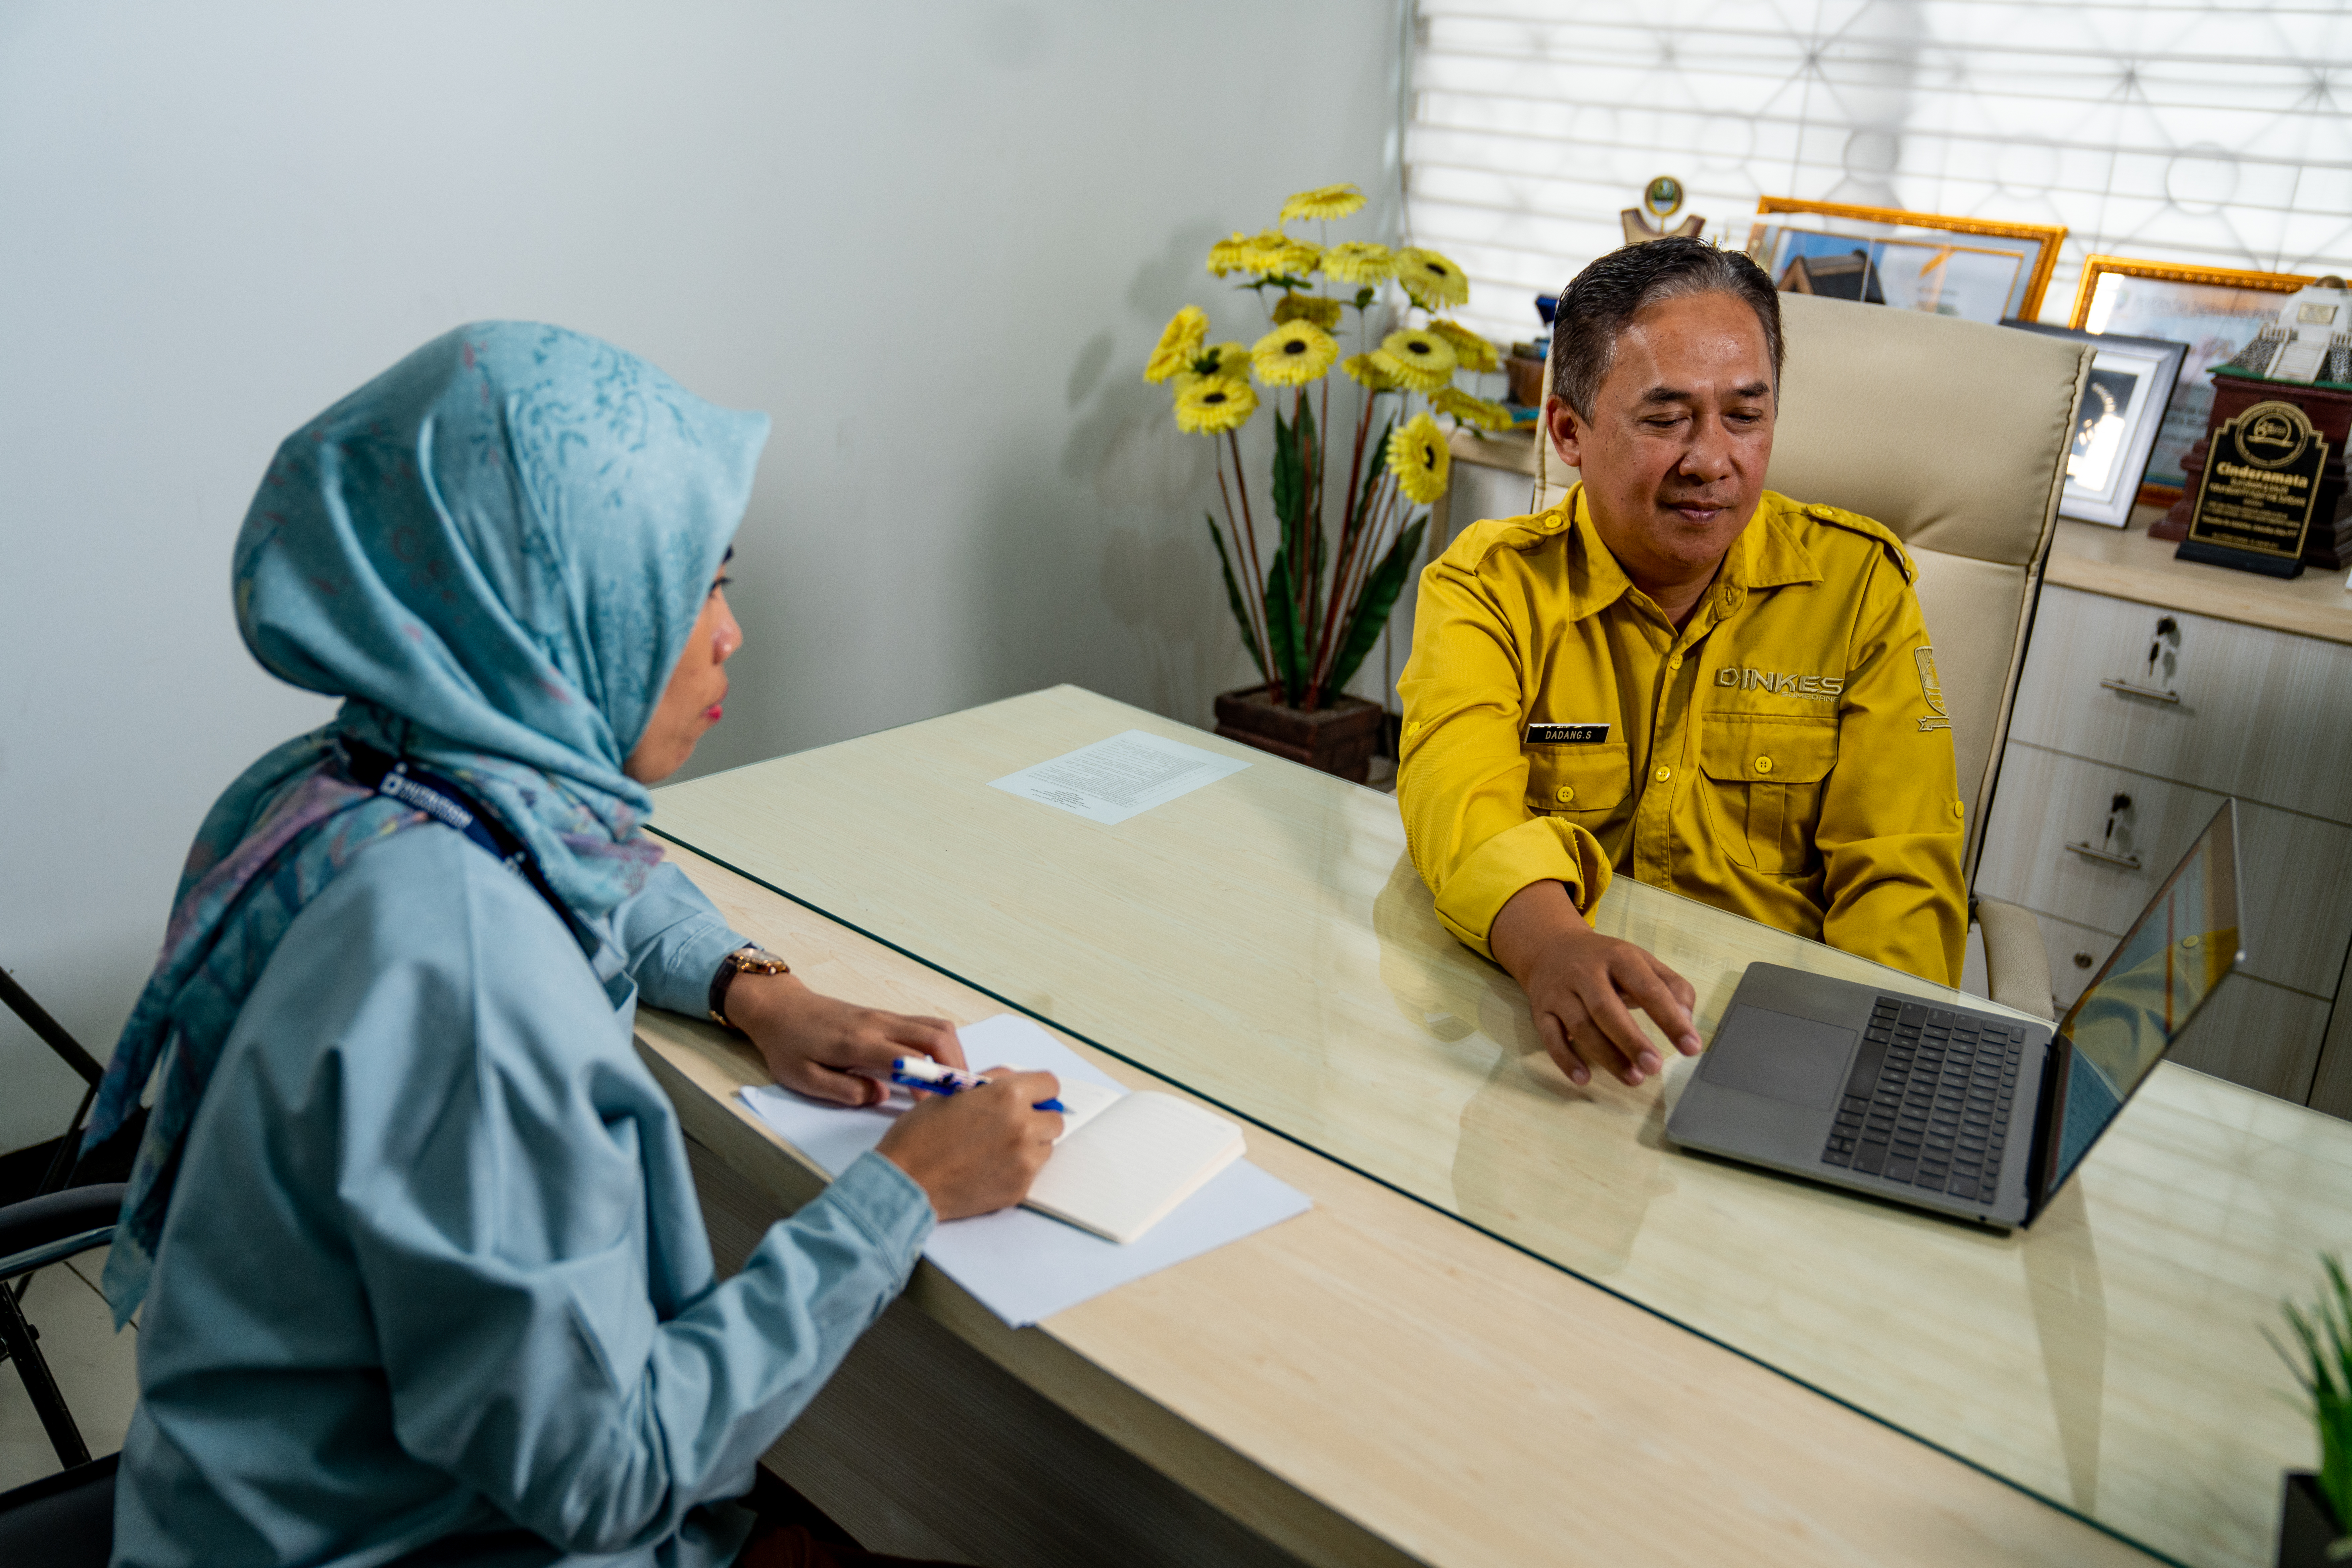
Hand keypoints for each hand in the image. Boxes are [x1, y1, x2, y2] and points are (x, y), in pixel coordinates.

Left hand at [724, 969, 966, 1106]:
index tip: (940, 1105)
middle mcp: (878, 1024)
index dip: (931, 1081)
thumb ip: (844, 1091)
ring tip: (953, 1084)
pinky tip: (937, 1068)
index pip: (909, 1058)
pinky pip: (926, 1025)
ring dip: (953, 1054)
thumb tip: (881, 1096)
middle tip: (961, 1096)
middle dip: (957, 1066)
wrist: (780, 1008)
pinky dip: (941, 1045)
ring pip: (937, 1026)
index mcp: (858, 1042)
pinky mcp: (886, 1016)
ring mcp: (885, 1017)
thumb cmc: (788, 1044)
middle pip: (937, 1035)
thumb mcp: (804, 1079)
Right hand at [876, 1068, 1062, 1219]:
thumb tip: (1014, 1080)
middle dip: (1036, 1117)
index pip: (1050, 1085)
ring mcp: (1024, 1161)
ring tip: (995, 1147)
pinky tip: (988, 1167)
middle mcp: (1023, 1127)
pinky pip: (1031, 1171)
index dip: (1038, 1089)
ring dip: (1030, 1144)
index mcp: (1008, 1096)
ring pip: (1046, 1146)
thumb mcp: (952, 1093)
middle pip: (1054, 1119)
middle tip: (1010, 1122)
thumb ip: (991, 1083)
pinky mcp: (1020, 1188)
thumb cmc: (920, 1137)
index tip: (1029, 1096)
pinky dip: (1017, 1168)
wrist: (905, 1183)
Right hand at [1490, 881, 1700, 1087]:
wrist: (1550, 946)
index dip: (1671, 1019)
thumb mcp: (1641, 962)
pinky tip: (1584, 1078)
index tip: (1691, 1047)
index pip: (1648, 989)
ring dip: (1606, 1055)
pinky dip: (1565, 1059)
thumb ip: (1671, 987)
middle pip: (1606, 1008)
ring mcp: (1560, 992)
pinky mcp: (1541, 1010)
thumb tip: (1687, 1021)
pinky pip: (1550, 1037)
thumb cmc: (1605, 962)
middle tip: (1655, 1067)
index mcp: (1618, 957)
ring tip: (1634, 1078)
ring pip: (1580, 1026)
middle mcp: (1585, 972)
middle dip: (1631, 1040)